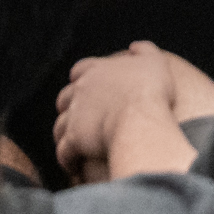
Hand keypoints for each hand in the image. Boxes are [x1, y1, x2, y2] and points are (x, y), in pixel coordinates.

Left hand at [54, 43, 193, 182]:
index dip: (81, 77)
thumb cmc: (148, 90)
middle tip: (79, 116)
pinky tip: (72, 165)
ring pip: (60, 125)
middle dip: (68, 105)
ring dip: (64, 133)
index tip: (83, 83)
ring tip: (72, 144)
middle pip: (65, 97)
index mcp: (97, 71)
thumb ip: (145, 50)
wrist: (139, 120)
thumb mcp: (154, 62)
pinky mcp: (74, 139)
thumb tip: (135, 47)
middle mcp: (81, 91)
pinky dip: (66, 158)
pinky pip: (64, 151)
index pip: (81, 69)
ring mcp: (75, 115)